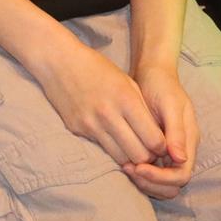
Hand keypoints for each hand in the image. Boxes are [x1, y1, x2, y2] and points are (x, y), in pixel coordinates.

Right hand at [21, 28, 167, 172]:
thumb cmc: (97, 68)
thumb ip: (143, 109)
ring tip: (132, 148)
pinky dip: (112, 148)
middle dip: (148, 157)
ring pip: (121, 158)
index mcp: (126, 100)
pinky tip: (113, 138)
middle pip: (139, 155)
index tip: (160, 144)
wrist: (58, 61)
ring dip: (130, 157)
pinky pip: (103, 148)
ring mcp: (91, 125)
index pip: (154, 140)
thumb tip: (157, 137)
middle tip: (148, 150)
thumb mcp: (127, 82)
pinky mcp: (77, 130)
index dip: (161, 147)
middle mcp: (109, 115)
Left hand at [126, 62, 197, 197]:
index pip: (181, 175)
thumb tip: (179, 158)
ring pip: (162, 183)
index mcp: (189, 142)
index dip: (161, 177)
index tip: (139, 167)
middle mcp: (181, 150)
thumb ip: (176, 131)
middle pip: (172, 185)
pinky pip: (151, 171)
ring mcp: (169, 151)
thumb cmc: (162, 85)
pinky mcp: (155, 148)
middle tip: (129, 170)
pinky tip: (124, 163)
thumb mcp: (170, 104)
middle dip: (152, 184)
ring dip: (145, 182)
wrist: (152, 74)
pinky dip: (140, 173)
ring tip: (125, 168)